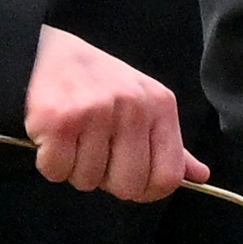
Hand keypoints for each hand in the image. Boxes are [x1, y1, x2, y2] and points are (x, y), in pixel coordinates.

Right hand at [23, 26, 204, 199]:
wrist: (42, 52)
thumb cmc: (97, 85)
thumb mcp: (143, 105)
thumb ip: (170, 146)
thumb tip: (200, 177)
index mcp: (160, 106)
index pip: (167, 177)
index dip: (146, 191)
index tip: (128, 180)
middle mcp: (132, 107)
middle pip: (128, 185)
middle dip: (106, 181)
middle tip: (93, 154)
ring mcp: (96, 111)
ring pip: (88, 180)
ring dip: (74, 169)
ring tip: (71, 139)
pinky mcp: (59, 119)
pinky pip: (56, 170)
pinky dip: (49, 163)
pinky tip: (51, 138)